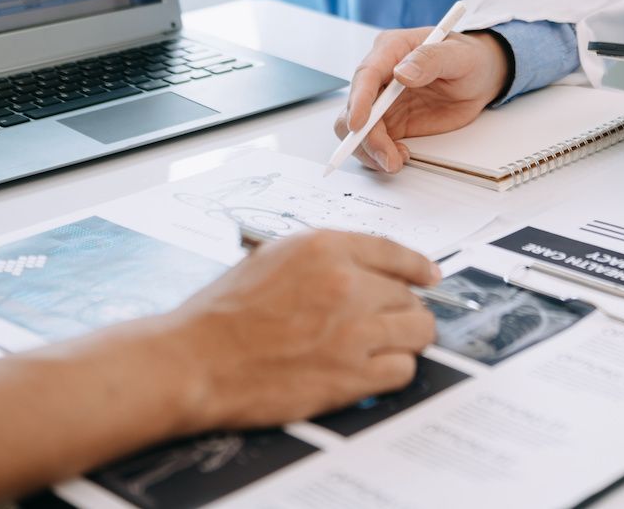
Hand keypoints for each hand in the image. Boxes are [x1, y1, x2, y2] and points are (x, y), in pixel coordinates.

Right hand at [163, 231, 439, 430]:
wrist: (195, 361)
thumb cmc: (223, 315)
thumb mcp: (271, 258)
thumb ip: (323, 258)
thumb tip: (362, 266)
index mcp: (325, 248)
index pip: (393, 250)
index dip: (417, 266)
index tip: (428, 275)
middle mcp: (346, 284)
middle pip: (409, 294)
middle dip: (401, 308)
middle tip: (386, 321)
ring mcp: (353, 330)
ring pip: (418, 330)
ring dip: (406, 338)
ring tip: (386, 345)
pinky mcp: (351, 374)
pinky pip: (403, 368)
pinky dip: (394, 369)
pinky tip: (373, 369)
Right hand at [335, 28, 509, 172]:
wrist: (480, 77)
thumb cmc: (469, 58)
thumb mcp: (459, 55)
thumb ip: (431, 59)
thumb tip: (402, 72)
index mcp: (392, 49)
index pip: (366, 74)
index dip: (359, 100)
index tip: (360, 124)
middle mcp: (381, 75)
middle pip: (354, 106)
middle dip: (364, 135)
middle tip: (386, 156)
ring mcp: (383, 101)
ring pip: (358, 129)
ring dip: (370, 149)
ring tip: (394, 161)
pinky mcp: (391, 122)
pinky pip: (373, 141)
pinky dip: (380, 154)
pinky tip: (400, 156)